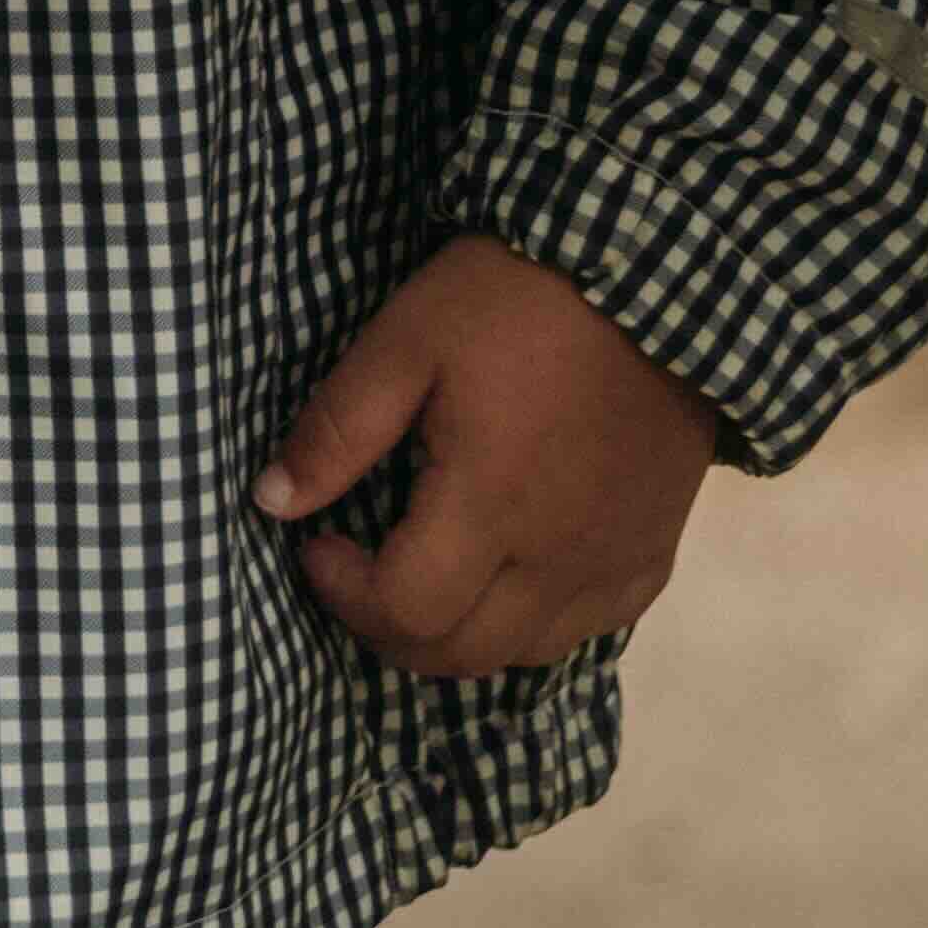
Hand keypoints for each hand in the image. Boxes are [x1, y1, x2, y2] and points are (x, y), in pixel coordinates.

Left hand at [254, 239, 719, 675]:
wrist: (656, 272)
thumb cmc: (519, 298)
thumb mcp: (407, 339)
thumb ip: (337, 429)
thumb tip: (271, 503)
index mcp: (491, 508)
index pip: (404, 612)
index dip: (343, 593)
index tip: (318, 540)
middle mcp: (558, 560)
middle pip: (460, 655)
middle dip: (389, 627)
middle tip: (360, 568)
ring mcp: (615, 565)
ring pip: (524, 653)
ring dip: (460, 632)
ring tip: (429, 570)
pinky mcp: (654, 554)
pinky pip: (589, 628)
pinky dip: (534, 622)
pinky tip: (510, 572)